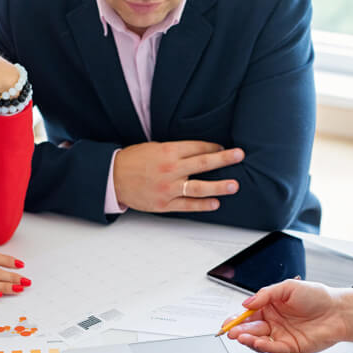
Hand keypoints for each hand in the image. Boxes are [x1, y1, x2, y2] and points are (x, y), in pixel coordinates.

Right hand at [113, 141, 244, 212]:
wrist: (112, 177)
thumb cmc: (132, 160)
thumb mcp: (154, 147)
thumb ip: (175, 150)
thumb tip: (198, 152)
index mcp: (168, 151)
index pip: (197, 147)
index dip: (214, 147)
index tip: (224, 149)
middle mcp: (171, 169)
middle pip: (203, 163)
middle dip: (224, 159)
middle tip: (239, 156)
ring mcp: (168, 188)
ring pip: (199, 187)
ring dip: (219, 186)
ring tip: (234, 185)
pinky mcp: (164, 204)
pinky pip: (187, 205)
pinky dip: (202, 205)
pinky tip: (215, 203)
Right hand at [222, 279, 352, 352]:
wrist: (338, 311)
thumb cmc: (318, 296)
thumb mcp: (288, 287)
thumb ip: (266, 294)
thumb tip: (247, 303)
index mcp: (271, 307)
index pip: (249, 314)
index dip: (237, 319)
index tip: (228, 322)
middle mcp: (275, 322)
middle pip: (251, 329)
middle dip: (238, 331)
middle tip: (230, 332)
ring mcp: (282, 335)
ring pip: (259, 340)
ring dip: (248, 339)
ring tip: (240, 336)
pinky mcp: (291, 347)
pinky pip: (273, 348)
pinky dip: (262, 346)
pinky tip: (255, 342)